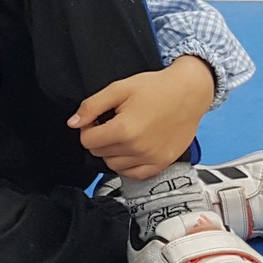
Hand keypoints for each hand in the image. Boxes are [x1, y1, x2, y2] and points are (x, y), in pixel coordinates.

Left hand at [69, 56, 214, 179]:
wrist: (189, 92)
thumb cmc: (155, 88)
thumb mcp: (118, 89)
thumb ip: (91, 106)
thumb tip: (73, 123)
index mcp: (124, 130)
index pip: (87, 141)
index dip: (87, 128)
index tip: (97, 119)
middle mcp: (138, 148)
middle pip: (100, 154)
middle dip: (100, 139)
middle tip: (112, 123)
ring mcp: (152, 158)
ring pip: (114, 166)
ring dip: (112, 152)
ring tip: (123, 134)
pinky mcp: (163, 163)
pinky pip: (135, 174)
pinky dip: (128, 165)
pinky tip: (132, 149)